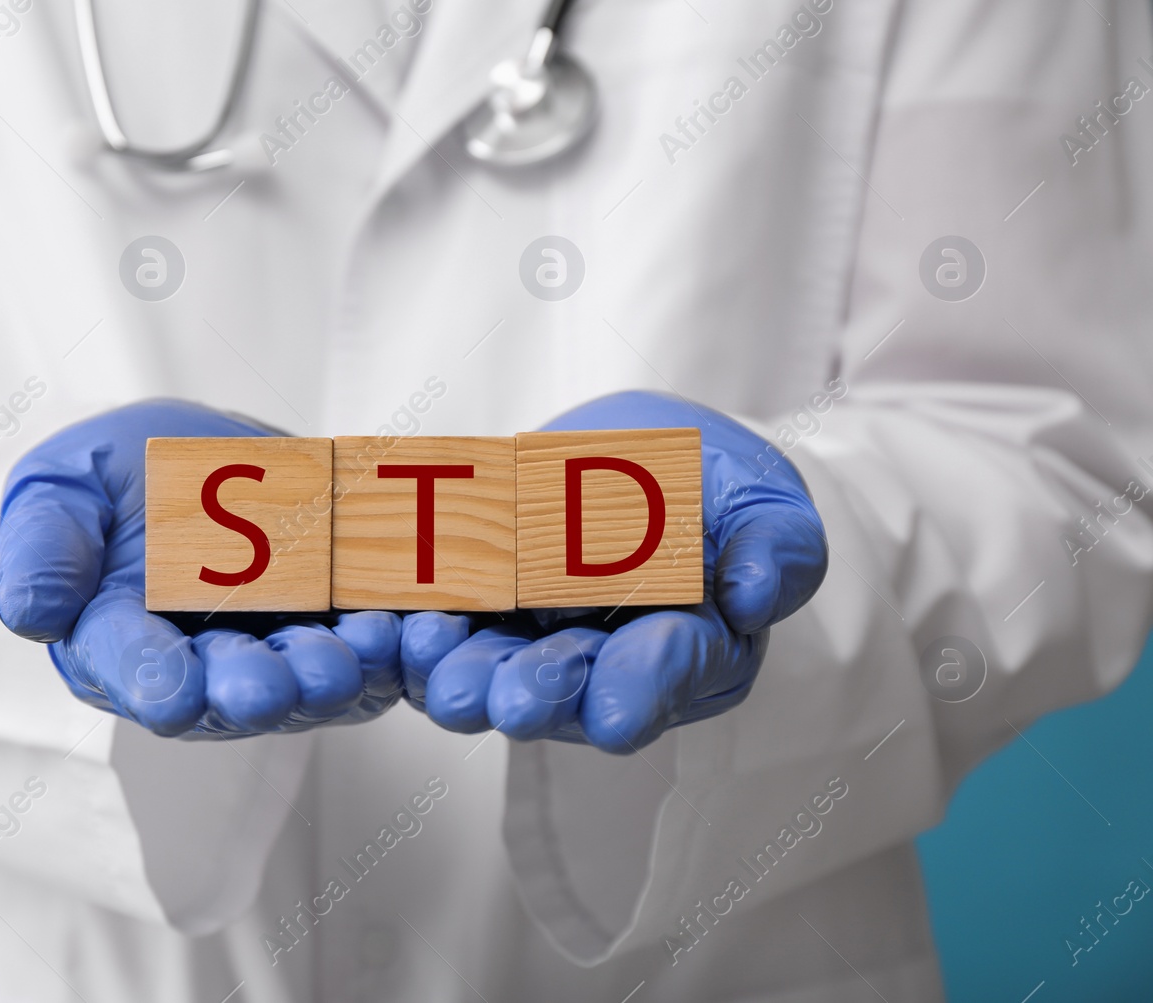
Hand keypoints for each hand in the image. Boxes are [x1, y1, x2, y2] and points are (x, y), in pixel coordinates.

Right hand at [0, 400, 402, 736]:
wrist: (215, 460)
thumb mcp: (63, 484)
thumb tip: (29, 613)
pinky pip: (367, 661)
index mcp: (112, 639)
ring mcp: (269, 663)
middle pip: (221, 695)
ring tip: (345, 656)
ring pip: (300, 687)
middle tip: (271, 686)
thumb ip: (43, 544)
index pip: (127, 667)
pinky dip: (384, 650)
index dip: (149, 680)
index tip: (171, 696)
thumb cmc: (122, 475)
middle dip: (249, 692)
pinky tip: (397, 627)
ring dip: (323, 677)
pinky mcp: (336, 646)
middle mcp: (192, 669)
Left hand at [400, 391, 827, 752]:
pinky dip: (417, 631)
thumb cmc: (716, 487)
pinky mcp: (479, 617)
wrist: (639, 457)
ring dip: (465, 674)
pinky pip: (444, 629)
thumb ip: (778, 548)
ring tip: (437, 670)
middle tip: (503, 703)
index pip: (671, 671)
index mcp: (694, 647)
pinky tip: (394, 627)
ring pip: (499, 669)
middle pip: (574, 685)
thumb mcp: (765, 500)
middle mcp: (610, 664)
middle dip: (538, 693)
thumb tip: (756, 598)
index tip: (615, 715)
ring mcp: (537, 646)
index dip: (642, 688)